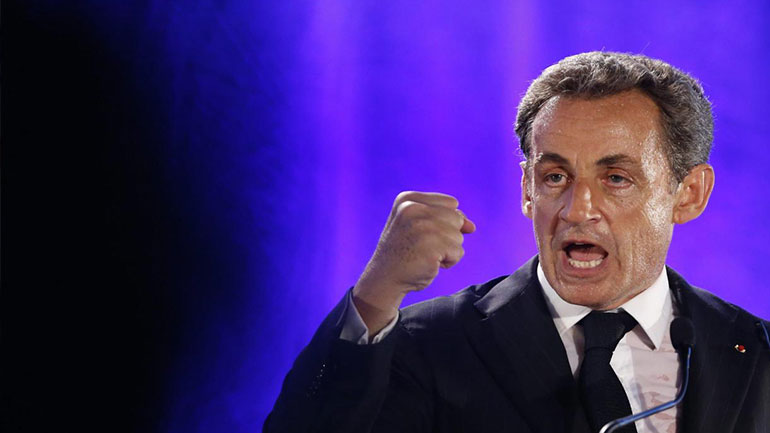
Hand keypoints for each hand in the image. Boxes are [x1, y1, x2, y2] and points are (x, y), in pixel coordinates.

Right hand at [352, 191, 475, 334]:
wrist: (384, 278)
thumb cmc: (403, 252)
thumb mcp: (420, 226)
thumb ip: (446, 219)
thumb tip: (472, 226)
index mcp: (407, 200)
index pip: (451, 203)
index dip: (446, 221)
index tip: (423, 234)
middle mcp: (413, 209)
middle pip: (457, 218)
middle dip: (447, 236)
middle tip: (422, 246)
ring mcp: (423, 228)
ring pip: (458, 236)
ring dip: (447, 250)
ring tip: (424, 255)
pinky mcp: (432, 247)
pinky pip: (458, 252)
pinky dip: (448, 262)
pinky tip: (429, 264)